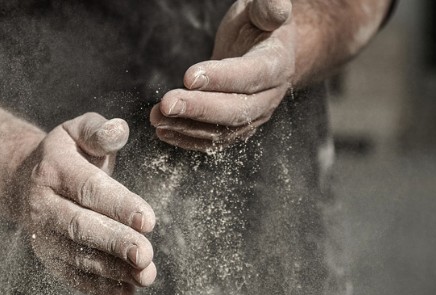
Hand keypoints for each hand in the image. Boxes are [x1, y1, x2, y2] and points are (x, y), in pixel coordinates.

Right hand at [14, 112, 156, 294]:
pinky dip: (100, 287)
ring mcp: (43, 235)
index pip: (88, 189)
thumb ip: (99, 130)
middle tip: (145, 254)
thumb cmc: (67, 154)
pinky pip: (73, 276)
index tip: (148, 220)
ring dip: (112, 269)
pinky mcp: (49, 258)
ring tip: (145, 274)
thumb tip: (118, 130)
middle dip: (115, 242)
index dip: (119, 205)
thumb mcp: (78, 131)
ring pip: (77, 256)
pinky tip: (128, 291)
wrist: (24, 180)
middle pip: (79, 226)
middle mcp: (42, 205)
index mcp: (53, 169)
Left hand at [151, 0, 295, 151]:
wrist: (267, 50)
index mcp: (277, 63)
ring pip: (223, 131)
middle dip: (199, 109)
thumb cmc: (258, 26)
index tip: (189, 77)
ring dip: (188, 127)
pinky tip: (165, 131)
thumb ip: (267, 9)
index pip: (251, 75)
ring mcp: (255, 116)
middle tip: (168, 104)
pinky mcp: (238, 127)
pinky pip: (214, 140)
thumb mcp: (261, 10)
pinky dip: (188, 138)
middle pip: (236, 111)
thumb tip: (273, 10)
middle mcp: (270, 96)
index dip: (222, 78)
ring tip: (158, 117)